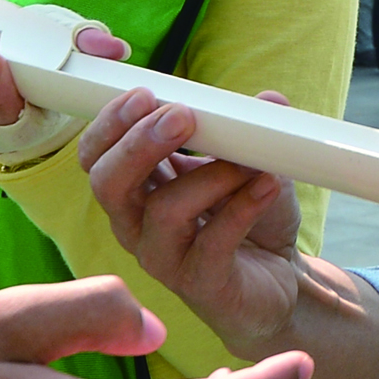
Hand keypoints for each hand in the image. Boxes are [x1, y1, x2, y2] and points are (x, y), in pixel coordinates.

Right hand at [79, 86, 310, 360]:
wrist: (282, 279)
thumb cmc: (248, 216)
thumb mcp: (248, 163)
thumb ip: (250, 131)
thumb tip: (270, 100)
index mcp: (137, 189)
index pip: (96, 155)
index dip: (110, 124)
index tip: (144, 93)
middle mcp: (138, 225)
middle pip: (108, 184)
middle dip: (138, 145)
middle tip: (179, 117)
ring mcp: (165, 258)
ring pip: (164, 211)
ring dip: (210, 175)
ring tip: (250, 162)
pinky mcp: (201, 284)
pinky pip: (212, 243)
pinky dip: (242, 208)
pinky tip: (268, 185)